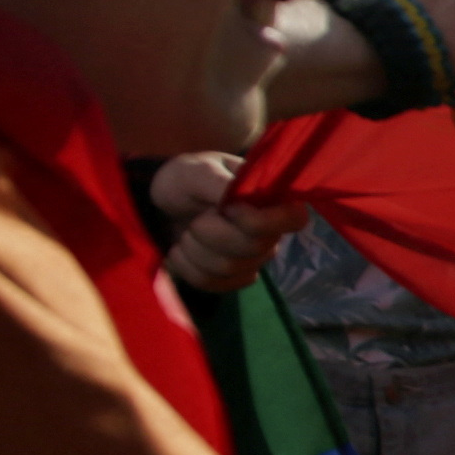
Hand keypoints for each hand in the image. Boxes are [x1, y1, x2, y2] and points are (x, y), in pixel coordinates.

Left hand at [146, 152, 297, 300]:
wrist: (160, 205)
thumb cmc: (186, 181)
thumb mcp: (198, 171)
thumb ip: (221, 183)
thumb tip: (242, 200)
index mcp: (271, 201)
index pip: (294, 220)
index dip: (260, 221)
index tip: (229, 209)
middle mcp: (270, 234)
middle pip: (253, 247)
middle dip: (212, 232)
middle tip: (196, 217)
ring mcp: (252, 260)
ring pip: (228, 267)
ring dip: (195, 248)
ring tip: (186, 231)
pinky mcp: (231, 279)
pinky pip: (213, 283)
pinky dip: (187, 267)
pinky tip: (182, 250)